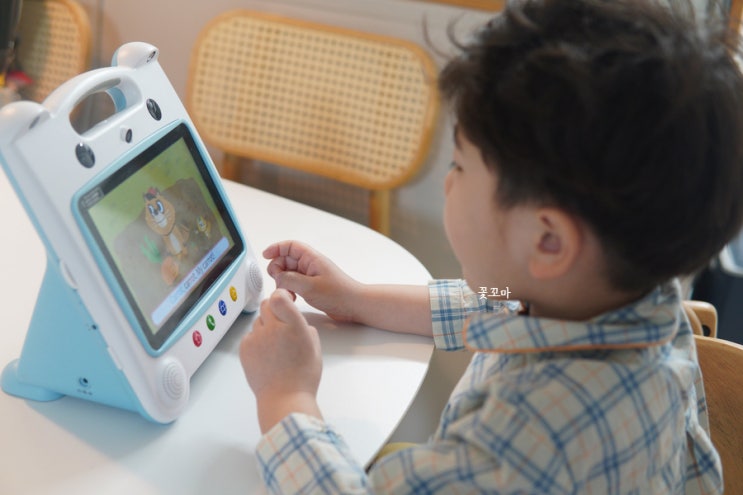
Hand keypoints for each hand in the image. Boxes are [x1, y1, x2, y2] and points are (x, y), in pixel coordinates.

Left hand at [240, 289, 322, 431]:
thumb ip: (304, 328)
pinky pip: (250, 336)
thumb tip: (295, 321)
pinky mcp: (245, 349)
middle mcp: (273, 328)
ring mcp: (257, 338)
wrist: (285, 399)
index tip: (284, 300)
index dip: (281, 296)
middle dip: (273, 310)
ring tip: (275, 346)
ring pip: (258, 321)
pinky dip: (257, 341)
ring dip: (265, 327)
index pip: (279, 296)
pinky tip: (266, 355)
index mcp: (294, 325)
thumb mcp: (315, 347)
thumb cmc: (303, 376)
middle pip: (266, 305)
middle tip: (280, 324)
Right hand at [263, 240, 362, 321]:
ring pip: (289, 272)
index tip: (265, 255)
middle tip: (279, 281)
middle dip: (278, 268)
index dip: (276, 248)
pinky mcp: (312, 286)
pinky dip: (290, 288)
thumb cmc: (339, 294)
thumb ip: (290, 280)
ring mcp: (312, 276)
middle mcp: (311, 265)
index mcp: (312, 259)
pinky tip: (293, 297)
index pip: (290, 246)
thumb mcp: (310, 287)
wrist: (354, 306)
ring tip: (287, 292)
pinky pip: (295, 283)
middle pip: (287, 259)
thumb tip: (277, 278)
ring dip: (283, 281)